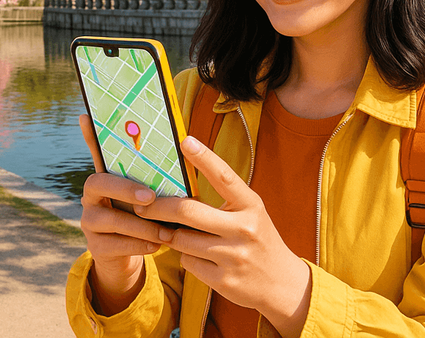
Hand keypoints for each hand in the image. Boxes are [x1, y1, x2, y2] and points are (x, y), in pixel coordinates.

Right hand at [78, 114, 162, 314]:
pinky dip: (140, 244)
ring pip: (111, 219)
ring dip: (142, 225)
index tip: (86, 116)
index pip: (96, 152)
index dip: (89, 135)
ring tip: (166, 231)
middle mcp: (91, 196)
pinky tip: (158, 245)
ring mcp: (89, 221)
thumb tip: (186, 145)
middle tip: (150, 196)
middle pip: (98, 183)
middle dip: (125, 189)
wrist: (130, 254)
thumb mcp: (149, 194)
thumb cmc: (145, 214)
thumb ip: (156, 176)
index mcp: (107, 177)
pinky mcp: (95, 247)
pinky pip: (117, 245)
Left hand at [136, 135, 311, 337]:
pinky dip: (187, 258)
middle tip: (142, 204)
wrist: (282, 282)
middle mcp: (243, 228)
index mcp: (251, 205)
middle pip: (189, 211)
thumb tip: (184, 186)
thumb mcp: (250, 214)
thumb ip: (224, 201)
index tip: (186, 141)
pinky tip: (199, 257)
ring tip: (176, 233)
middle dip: (160, 207)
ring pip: (182, 240)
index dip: (204, 158)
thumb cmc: (258, 238)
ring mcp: (233, 256)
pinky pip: (188, 263)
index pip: (224, 176)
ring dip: (173, 236)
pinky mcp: (223, 280)